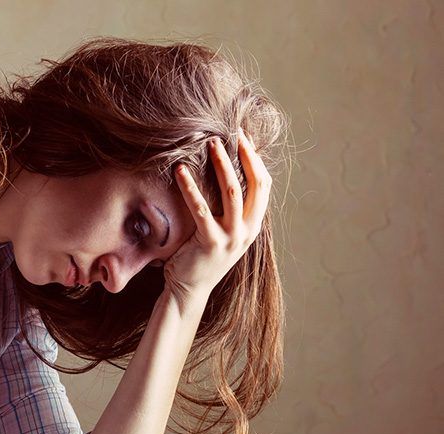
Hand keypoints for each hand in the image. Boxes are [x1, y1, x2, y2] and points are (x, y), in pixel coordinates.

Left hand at [162, 128, 271, 303]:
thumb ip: (227, 209)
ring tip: (210, 144)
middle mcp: (248, 230)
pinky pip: (201, 209)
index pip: (263, 185)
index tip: (243, 137)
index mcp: (253, 225)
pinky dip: (190, 187)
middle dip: (243, 155)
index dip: (256, 159)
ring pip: (232, 192)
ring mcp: (232, 237)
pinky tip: (180, 172)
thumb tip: (222, 174)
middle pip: (255, 184)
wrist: (189, 289)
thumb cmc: (200, 256)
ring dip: (221, 165)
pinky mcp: (212, 242)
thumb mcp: (222, 231)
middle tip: (228, 134)